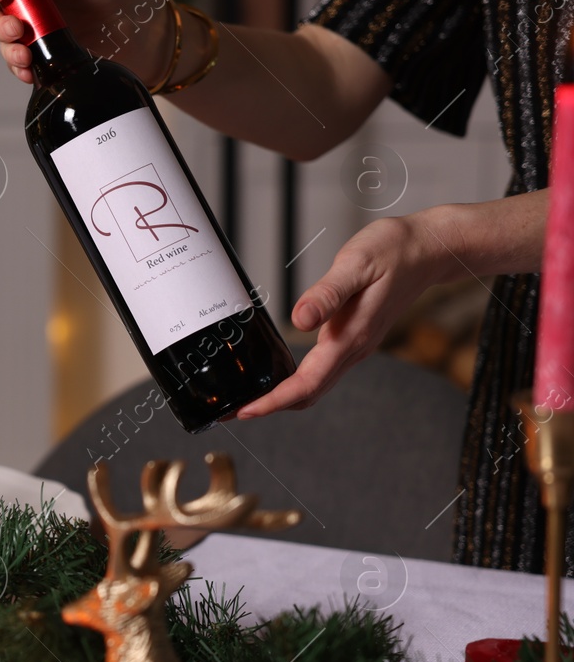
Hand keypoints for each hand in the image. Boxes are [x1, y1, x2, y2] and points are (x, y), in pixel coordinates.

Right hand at [0, 0, 171, 84]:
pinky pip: (22, 68)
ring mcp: (34, 35)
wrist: (141, 28)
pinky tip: (29, 70)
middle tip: (16, 27)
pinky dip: (21, 70)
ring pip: (4, 44)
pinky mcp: (46, 60)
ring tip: (25, 53)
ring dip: (8, 49)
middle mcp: (26, 8)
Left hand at [236, 213, 448, 418]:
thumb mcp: (356, 264)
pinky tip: (280, 376)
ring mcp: (357, 345)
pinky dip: (298, 382)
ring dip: (283, 398)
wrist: (428, 249)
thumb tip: (300, 319)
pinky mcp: (356, 337)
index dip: (274, 401)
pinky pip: (324, 371)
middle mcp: (354, 347)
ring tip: (249, 399)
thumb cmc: (393, 252)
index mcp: (350, 336)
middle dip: (271, 406)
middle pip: (309, 393)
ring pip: (316, 386)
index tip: (245, 411)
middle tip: (233, 412)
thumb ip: (327, 294)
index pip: (307, 383)